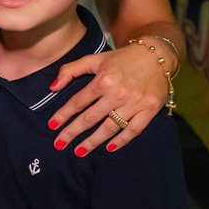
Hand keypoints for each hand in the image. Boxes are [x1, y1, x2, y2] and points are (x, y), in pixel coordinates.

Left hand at [48, 43, 168, 155]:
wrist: (156, 56)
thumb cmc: (121, 59)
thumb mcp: (94, 59)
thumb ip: (71, 70)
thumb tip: (53, 87)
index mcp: (103, 80)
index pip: (78, 102)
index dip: (63, 115)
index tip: (52, 126)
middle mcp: (118, 93)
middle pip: (90, 118)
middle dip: (72, 132)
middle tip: (59, 144)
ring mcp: (135, 103)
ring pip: (110, 127)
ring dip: (93, 141)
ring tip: (79, 152)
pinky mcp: (149, 110)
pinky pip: (133, 130)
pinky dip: (121, 141)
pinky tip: (108, 148)